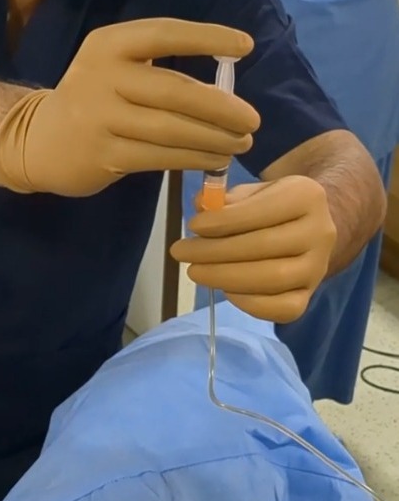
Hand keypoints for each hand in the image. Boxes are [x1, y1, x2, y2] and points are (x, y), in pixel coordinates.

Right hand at [0, 18, 258, 196]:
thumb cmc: (93, 99)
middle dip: (221, 107)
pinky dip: (194, 158)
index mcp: (108, 44)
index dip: (208, 38)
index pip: (165, 33)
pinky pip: (160, 156)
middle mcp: (102, 76)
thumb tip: (225, 88)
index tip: (246, 46)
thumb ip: (157, 68)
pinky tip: (216, 159)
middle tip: (252, 120)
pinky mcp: (103, 154)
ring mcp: (100, 117)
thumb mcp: (114, 68)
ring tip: (241, 143)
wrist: (40, 140)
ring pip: (171, 129)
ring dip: (214, 138)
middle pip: (175, 91)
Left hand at [171, 176, 336, 322]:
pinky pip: (283, 309)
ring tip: (195, 271)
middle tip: (181, 252)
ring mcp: (318, 268)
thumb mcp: (249, 191)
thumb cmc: (268, 205)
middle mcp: (321, 232)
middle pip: (265, 247)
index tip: (194, 225)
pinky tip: (225, 290)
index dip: (225, 221)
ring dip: (225, 277)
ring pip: (273, 279)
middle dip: (216, 252)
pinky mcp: (310, 295)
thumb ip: (224, 199)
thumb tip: (200, 208)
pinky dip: (249, 303)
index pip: (263, 211)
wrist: (305, 226)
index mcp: (306, 196)